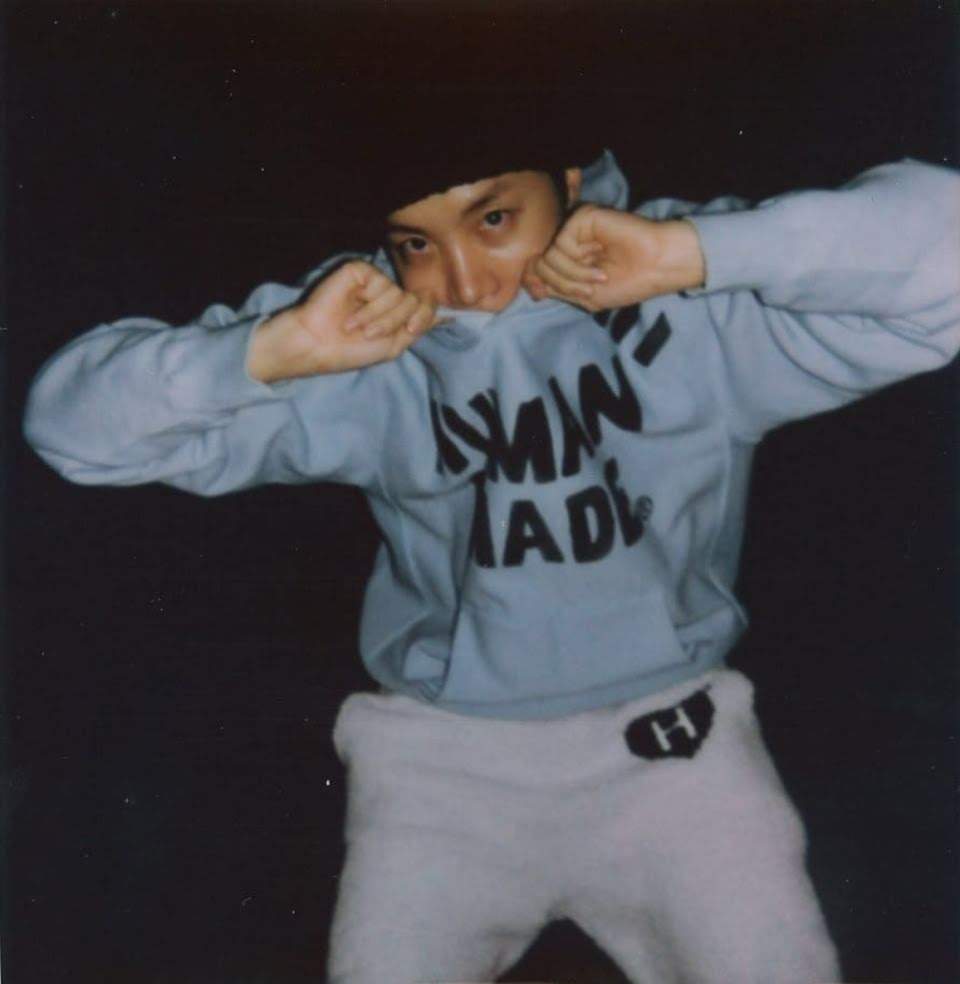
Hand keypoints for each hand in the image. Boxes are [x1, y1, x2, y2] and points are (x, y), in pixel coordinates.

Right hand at [248, 261, 436, 381]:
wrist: (319, 345)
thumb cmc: (352, 350)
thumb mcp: (394, 345)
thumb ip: (420, 326)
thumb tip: (449, 314)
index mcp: (397, 310)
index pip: (427, 304)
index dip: (424, 317)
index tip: (410, 331)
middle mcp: (388, 293)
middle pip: (416, 301)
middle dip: (396, 323)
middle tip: (370, 335)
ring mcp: (375, 281)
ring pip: (401, 295)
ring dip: (380, 318)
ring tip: (356, 327)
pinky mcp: (361, 271)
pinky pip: (384, 285)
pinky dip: (372, 306)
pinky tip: (352, 315)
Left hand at [522, 205, 705, 311]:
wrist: (656, 267)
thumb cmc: (629, 283)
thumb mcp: (586, 296)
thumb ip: (558, 289)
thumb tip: (531, 287)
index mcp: (570, 257)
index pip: (538, 269)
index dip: (537, 284)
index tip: (546, 296)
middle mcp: (569, 241)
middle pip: (540, 266)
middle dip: (562, 285)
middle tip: (589, 290)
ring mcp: (574, 229)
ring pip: (547, 258)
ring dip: (572, 277)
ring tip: (599, 278)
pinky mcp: (581, 218)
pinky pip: (559, 246)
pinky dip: (576, 266)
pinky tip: (599, 269)